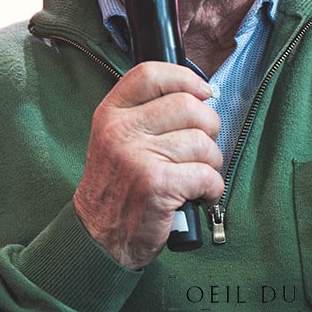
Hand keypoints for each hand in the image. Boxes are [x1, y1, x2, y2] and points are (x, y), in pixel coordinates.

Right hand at [73, 62, 224, 269]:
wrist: (98, 237)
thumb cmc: (118, 187)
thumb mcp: (115, 139)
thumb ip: (146, 113)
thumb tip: (200, 94)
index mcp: (111, 114)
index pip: (151, 74)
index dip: (185, 78)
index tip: (203, 93)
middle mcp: (121, 131)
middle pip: (188, 106)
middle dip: (208, 127)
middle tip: (202, 148)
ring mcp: (137, 157)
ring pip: (202, 142)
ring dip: (211, 163)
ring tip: (197, 177)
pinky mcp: (156, 185)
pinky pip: (206, 175)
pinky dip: (213, 189)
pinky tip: (201, 196)